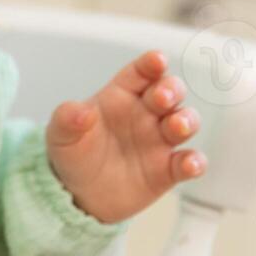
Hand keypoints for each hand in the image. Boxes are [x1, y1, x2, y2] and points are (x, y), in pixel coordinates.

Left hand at [45, 50, 205, 224]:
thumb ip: (67, 119)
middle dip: (171, 89)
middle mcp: (145, 113)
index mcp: (120, 95)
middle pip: (170, 91)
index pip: (140, 72)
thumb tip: (80, 111)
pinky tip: (189, 164)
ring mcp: (159, 141)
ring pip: (185, 122)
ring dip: (187, 121)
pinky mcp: (167, 170)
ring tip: (177, 126)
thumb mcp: (61, 135)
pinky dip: (194, 161)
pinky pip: (189, 162)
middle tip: (162, 97)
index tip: (157, 60)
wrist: (77, 194)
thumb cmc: (73, 154)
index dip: (151, 64)